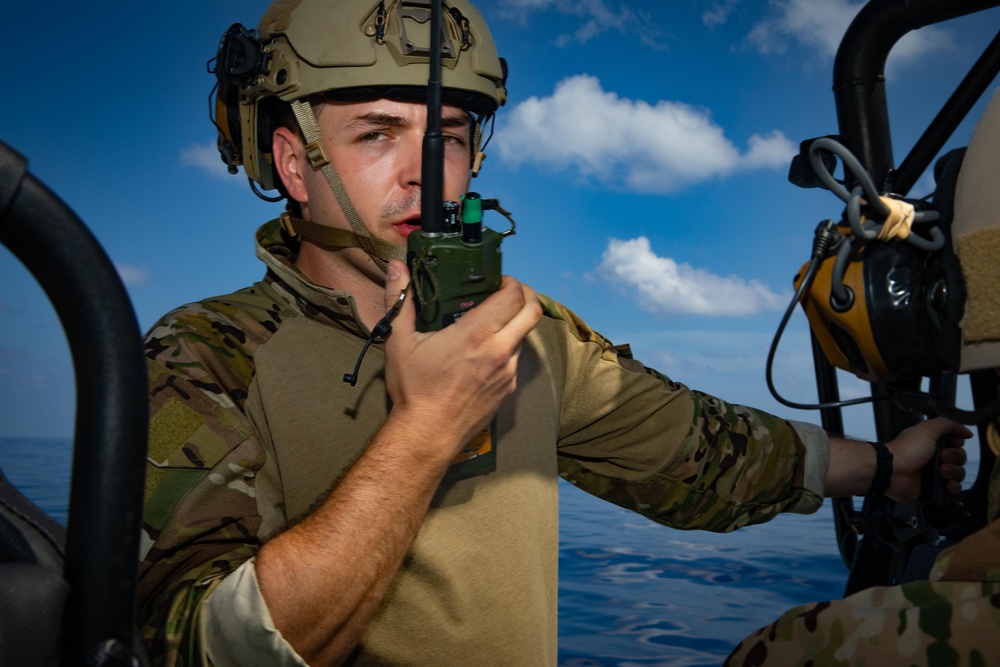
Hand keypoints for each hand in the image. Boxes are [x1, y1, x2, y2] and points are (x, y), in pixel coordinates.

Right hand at [382, 260, 541, 456]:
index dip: (511, 281)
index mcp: (476, 333)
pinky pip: (516, 360)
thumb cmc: (413, 388)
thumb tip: (397, 266)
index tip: (497, 279)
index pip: (514, 295)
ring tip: (491, 323)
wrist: (427, 435)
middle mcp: (500, 350)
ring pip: (524, 336)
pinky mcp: (509, 389)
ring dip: (514, 323)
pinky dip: (507, 348)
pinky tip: (484, 352)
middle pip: (533, 311)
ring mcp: (508, 372)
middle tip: (508, 291)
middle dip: (527, 295)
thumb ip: (400, 299)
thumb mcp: (399, 340)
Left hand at [885, 417, 970, 502]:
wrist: (892, 471)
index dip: (957, 443)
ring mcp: (935, 474)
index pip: (956, 443)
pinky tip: (946, 483)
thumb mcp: (927, 429)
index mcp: (932, 443)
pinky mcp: (935, 489)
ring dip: (954, 472)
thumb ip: (947, 424)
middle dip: (955, 457)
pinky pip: (953, 489)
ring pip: (959, 474)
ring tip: (941, 471)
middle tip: (942, 456)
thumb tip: (965, 429)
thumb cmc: (904, 450)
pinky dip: (953, 487)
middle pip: (960, 458)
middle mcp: (934, 458)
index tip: (953, 442)